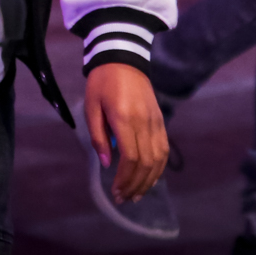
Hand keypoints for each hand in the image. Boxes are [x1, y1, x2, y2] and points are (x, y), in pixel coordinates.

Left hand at [84, 63, 168, 203]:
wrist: (124, 57)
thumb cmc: (102, 83)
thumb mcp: (91, 106)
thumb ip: (98, 136)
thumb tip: (107, 164)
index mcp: (124, 118)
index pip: (130, 158)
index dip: (124, 179)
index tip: (115, 192)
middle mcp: (144, 122)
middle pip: (146, 163)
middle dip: (135, 185)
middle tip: (124, 198)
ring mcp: (155, 121)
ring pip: (158, 159)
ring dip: (148, 181)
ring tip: (137, 195)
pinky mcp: (161, 120)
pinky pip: (164, 149)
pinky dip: (159, 168)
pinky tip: (150, 179)